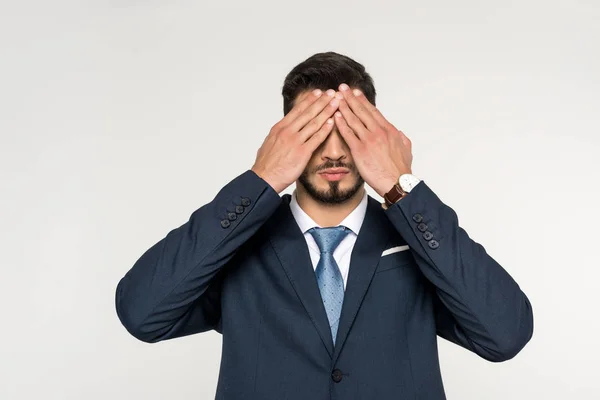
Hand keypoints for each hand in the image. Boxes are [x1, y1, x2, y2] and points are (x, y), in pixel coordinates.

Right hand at [252, 88, 339, 192]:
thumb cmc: (265, 164)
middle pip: (308, 113)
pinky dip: (325, 129)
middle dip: (321, 101)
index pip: (297, 110)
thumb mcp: (269, 143)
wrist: (263, 178)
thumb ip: (278, 135)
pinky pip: (316, 138)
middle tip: (332, 93)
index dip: (309, 100)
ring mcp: (295, 141)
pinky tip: (332, 122)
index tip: (318, 93)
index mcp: (279, 128)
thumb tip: (281, 130)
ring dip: (327, 111)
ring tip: (336, 103)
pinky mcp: (302, 153)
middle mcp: (287, 131)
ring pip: (314, 123)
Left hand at [334, 83, 412, 197]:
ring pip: (353, 120)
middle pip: (362, 111)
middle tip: (342, 88)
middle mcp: (378, 132)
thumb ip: (402, 139)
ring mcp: (369, 140)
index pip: (373, 111)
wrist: (397, 182)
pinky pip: (348, 134)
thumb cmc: (401, 170)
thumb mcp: (406, 150)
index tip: (356, 92)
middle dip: (350, 98)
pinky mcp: (360, 150)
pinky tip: (335, 117)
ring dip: (343, 107)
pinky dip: (341, 124)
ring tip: (335, 98)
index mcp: (389, 130)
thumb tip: (399, 133)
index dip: (363, 101)